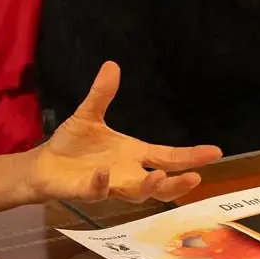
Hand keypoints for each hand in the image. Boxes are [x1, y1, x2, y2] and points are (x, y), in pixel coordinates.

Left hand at [28, 62, 222, 203]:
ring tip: (157, 176)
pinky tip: (104, 173)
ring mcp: (109, 185)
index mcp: (134, 154)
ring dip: (147, 186)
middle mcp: (127, 173)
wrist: (44, 164)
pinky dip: (102, 183)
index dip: (191, 156)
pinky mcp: (87, 191)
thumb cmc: (72, 144)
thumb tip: (112, 64)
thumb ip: (102, 94)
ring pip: (135, 194)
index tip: (215, 152)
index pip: (168, 156)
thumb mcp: (89, 114)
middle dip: (177, 183)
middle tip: (195, 178)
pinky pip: (98, 191)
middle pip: (160, 184)